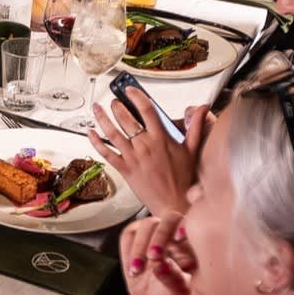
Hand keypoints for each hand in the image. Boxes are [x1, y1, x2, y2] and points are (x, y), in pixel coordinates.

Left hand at [92, 90, 201, 217]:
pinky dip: (96, 142)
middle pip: (126, 119)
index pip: (147, 110)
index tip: (130, 90)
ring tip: (97, 108)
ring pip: (113, 133)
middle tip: (114, 101)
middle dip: (117, 106)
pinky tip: (90, 133)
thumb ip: (195, 127)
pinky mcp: (125, 169)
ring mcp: (133, 157)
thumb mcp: (192, 150)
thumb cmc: (183, 179)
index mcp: (161, 139)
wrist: (175, 204)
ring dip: (102, 119)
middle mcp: (145, 146)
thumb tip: (203, 108)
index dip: (136, 96)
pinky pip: (106, 153)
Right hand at [119, 212, 193, 294]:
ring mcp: (153, 232)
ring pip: (146, 225)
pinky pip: (128, 234)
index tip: (178, 238)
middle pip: (168, 220)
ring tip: (137, 271)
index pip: (191, 225)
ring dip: (139, 247)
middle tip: (153, 257)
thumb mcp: (177, 291)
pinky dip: (128, 252)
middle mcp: (174, 232)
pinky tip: (132, 269)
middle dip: (159, 237)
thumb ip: (172, 278)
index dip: (184, 225)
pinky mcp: (135, 235)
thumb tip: (160, 265)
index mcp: (192, 244)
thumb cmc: (172, 293)